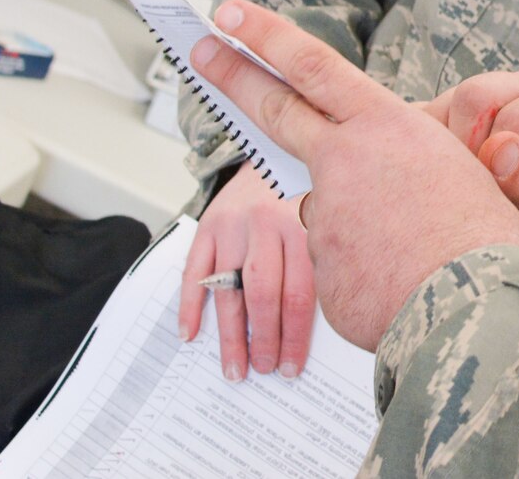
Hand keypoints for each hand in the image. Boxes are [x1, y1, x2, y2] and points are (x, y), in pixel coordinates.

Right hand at [180, 165, 314, 379]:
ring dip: (230, 335)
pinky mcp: (209, 223)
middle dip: (264, 340)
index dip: (295, 337)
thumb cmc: (308, 193)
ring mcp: (235, 224)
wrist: (275, 147)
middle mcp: (270, 223)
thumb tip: (328, 322)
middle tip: (264, 370)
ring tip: (234, 368)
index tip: (292, 368)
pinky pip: (195, 270)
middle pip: (264, 294)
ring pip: (230, 289)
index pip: (300, 293)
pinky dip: (190, 304)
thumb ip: (324, 259)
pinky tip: (190, 334)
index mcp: (306, 225)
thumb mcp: (327, 217)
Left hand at [193, 0, 518, 349]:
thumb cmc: (481, 235)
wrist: (473, 309)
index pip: (312, 65)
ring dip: (362, 225)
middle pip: (274, 108)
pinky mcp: (316, 267)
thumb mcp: (457, 167)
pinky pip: (340, 262)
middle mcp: (342, 162)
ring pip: (329, 208)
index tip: (232, 14)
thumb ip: (403, 161)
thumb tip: (372, 182)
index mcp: (384, 127)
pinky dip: (367, 269)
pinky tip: (402, 281)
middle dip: (232, 75)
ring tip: (415, 250)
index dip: (267, 36)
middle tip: (200, 50)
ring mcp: (322, 215)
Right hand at [422, 70, 518, 277]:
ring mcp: (490, 90)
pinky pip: (417, 119)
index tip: (511, 201)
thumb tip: (499, 151)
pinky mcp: (452, 106)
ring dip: (446, 154)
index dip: (503, 165)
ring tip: (471, 189)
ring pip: (442, 106)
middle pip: (475, 96)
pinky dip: (423, 154)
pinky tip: (448, 180)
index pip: (518, 117)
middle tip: (484, 194)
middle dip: (470, 154)